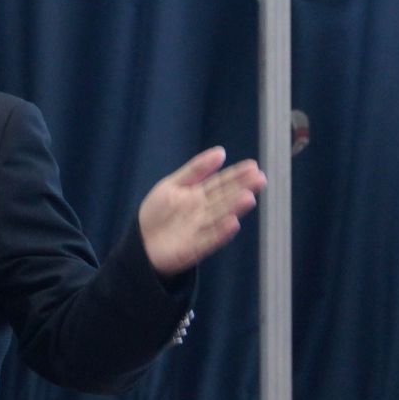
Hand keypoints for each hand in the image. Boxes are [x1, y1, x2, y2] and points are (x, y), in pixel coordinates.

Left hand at [139, 147, 266, 275]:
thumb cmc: (156, 213)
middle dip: (242, 189)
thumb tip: (221, 152)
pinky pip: (209, 239)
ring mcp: (200, 229)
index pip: (221, 183)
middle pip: (225, 198)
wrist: (139, 242)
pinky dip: (221, 232)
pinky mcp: (194, 248)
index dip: (237, 175)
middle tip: (260, 179)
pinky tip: (233, 223)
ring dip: (234, 208)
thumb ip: (196, 169)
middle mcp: (204, 212)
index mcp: (199, 195)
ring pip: (220, 216)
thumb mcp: (172, 184)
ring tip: (248, 198)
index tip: (253, 167)